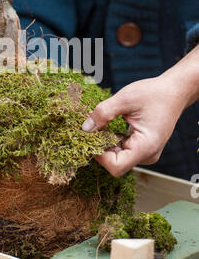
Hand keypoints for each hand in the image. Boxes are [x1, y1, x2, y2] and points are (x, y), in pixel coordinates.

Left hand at [82, 45, 198, 176]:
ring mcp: (145, 153)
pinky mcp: (141, 147)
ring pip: (116, 156)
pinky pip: (121, 149)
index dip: (99, 155)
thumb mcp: (125, 99)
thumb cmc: (154, 94)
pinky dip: (111, 138)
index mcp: (146, 147)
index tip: (88, 136)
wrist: (174, 91)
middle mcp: (147, 155)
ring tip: (96, 121)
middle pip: (114, 162)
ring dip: (103, 141)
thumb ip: (104, 113)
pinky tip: (104, 124)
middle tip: (88, 125)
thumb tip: (85, 128)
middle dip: (98, 145)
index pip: (116, 166)